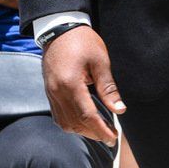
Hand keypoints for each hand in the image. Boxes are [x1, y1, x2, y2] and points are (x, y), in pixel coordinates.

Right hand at [42, 26, 124, 143]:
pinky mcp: (49, 92)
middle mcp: (57, 92)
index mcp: (70, 84)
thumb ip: (108, 88)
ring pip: (65, 123)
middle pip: (75, 123)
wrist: (59, 29)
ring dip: (82, 131)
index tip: (113, 138)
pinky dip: (71, 123)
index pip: (87, 116)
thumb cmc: (82, 41)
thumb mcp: (100, 61)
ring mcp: (50, 93)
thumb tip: (119, 110)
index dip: (101, 130)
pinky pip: (58, 116)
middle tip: (110, 137)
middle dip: (93, 133)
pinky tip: (83, 122)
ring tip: (98, 130)